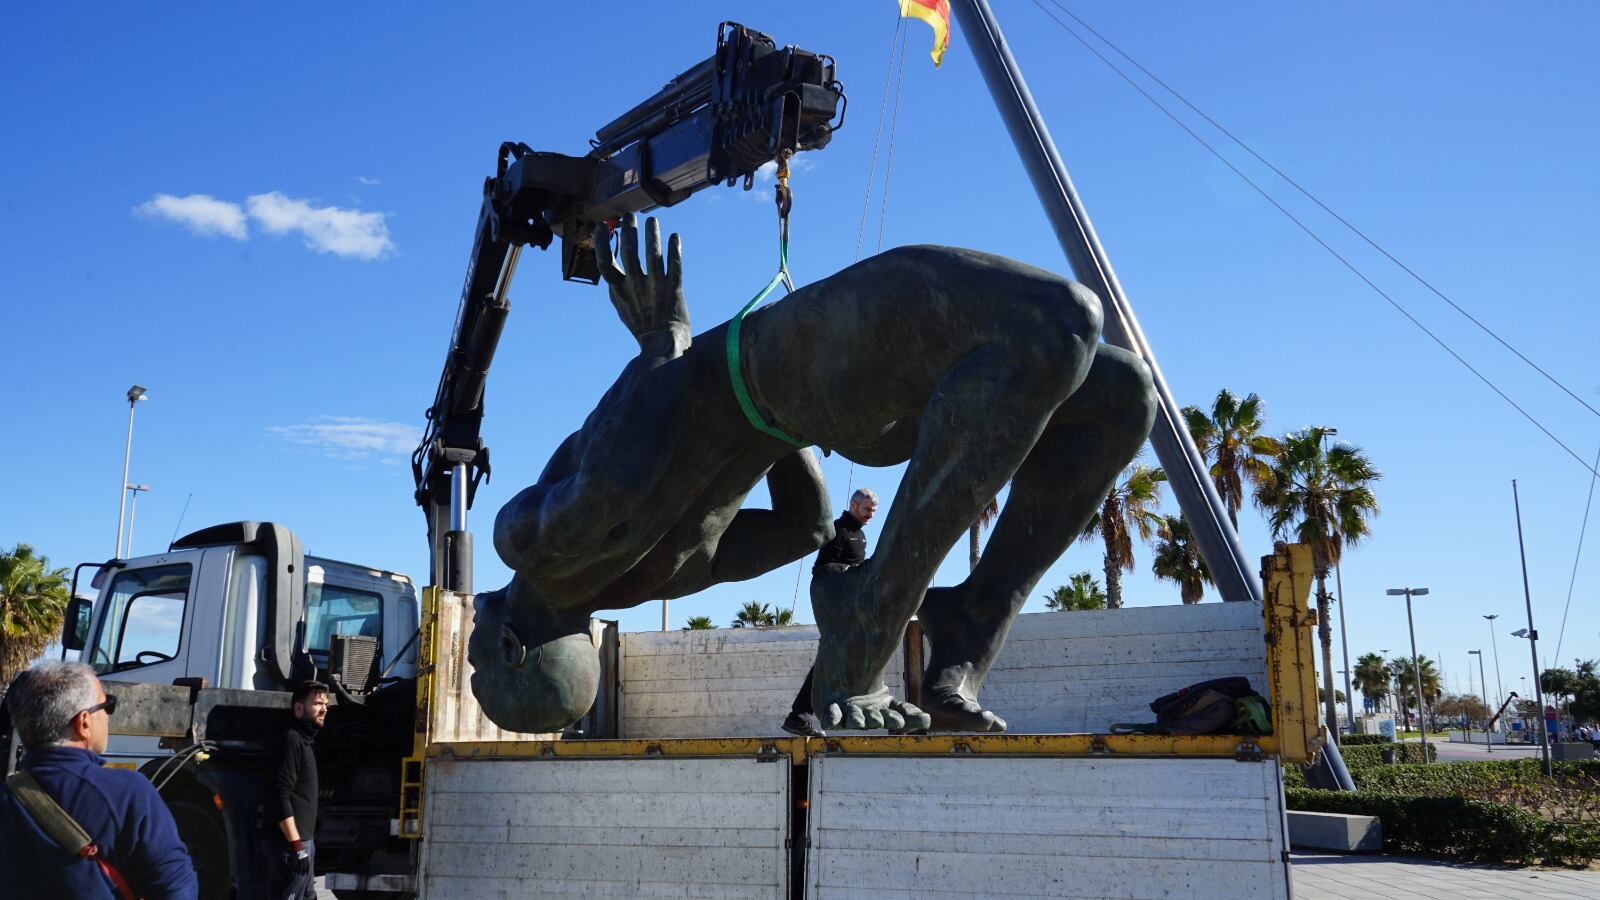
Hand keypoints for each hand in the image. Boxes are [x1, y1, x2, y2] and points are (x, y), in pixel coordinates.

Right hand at [283, 840, 309, 875]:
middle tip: (302, 875)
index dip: (307, 868)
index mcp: (305, 856)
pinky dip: (294, 867)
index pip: (307, 863)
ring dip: (298, 870)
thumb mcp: (303, 851)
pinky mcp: (295, 857)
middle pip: (303, 865)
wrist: (297, 843)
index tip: (307, 872)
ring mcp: (299, 857)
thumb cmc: (300, 847)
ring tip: (298, 874)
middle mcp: (303, 857)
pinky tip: (294, 870)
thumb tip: (306, 859)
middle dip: (303, 870)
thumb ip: (304, 855)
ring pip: (299, 865)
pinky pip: (295, 863)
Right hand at [595, 214, 687, 355]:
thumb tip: (608, 267)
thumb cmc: (642, 325)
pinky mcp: (674, 290)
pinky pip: (675, 266)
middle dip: (629, 231)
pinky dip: (675, 251)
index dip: (601, 244)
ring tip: (652, 220)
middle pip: (629, 253)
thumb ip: (616, 286)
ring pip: (653, 256)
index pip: (605, 263)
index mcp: (619, 290)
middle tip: (629, 215)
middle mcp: (636, 287)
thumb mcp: (622, 307)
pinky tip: (675, 237)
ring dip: (652, 236)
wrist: (662, 345)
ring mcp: (655, 288)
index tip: (600, 227)